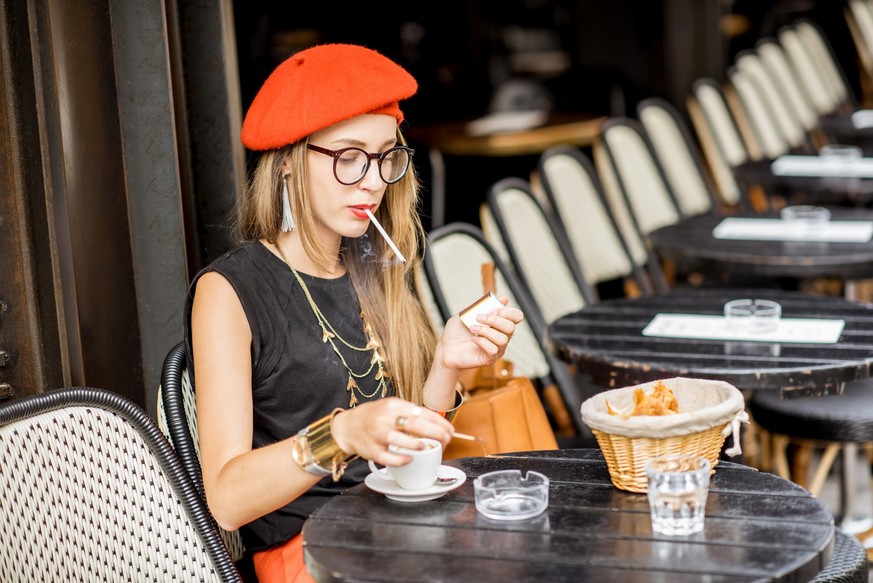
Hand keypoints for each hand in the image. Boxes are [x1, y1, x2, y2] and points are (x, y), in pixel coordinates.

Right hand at [330, 397, 454, 465]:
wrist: (346, 427)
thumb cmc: (374, 417)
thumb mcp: (391, 407)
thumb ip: (410, 413)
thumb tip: (437, 423)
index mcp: (393, 406)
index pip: (421, 412)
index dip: (439, 422)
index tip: (450, 430)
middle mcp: (384, 418)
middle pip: (413, 424)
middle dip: (435, 433)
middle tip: (446, 440)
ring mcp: (376, 435)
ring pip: (398, 439)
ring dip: (416, 444)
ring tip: (428, 446)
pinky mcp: (371, 451)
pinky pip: (387, 457)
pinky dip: (400, 459)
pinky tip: (410, 459)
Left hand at [437, 296, 523, 370]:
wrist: (445, 347)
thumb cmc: (457, 330)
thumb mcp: (468, 313)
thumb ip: (484, 305)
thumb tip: (505, 298)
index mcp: (499, 324)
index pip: (516, 317)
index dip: (508, 312)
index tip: (492, 309)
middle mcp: (502, 336)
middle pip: (511, 327)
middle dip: (495, 320)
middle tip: (479, 317)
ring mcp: (497, 349)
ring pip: (503, 339)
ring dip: (486, 331)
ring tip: (472, 328)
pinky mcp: (490, 359)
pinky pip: (494, 349)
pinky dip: (482, 341)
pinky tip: (473, 339)